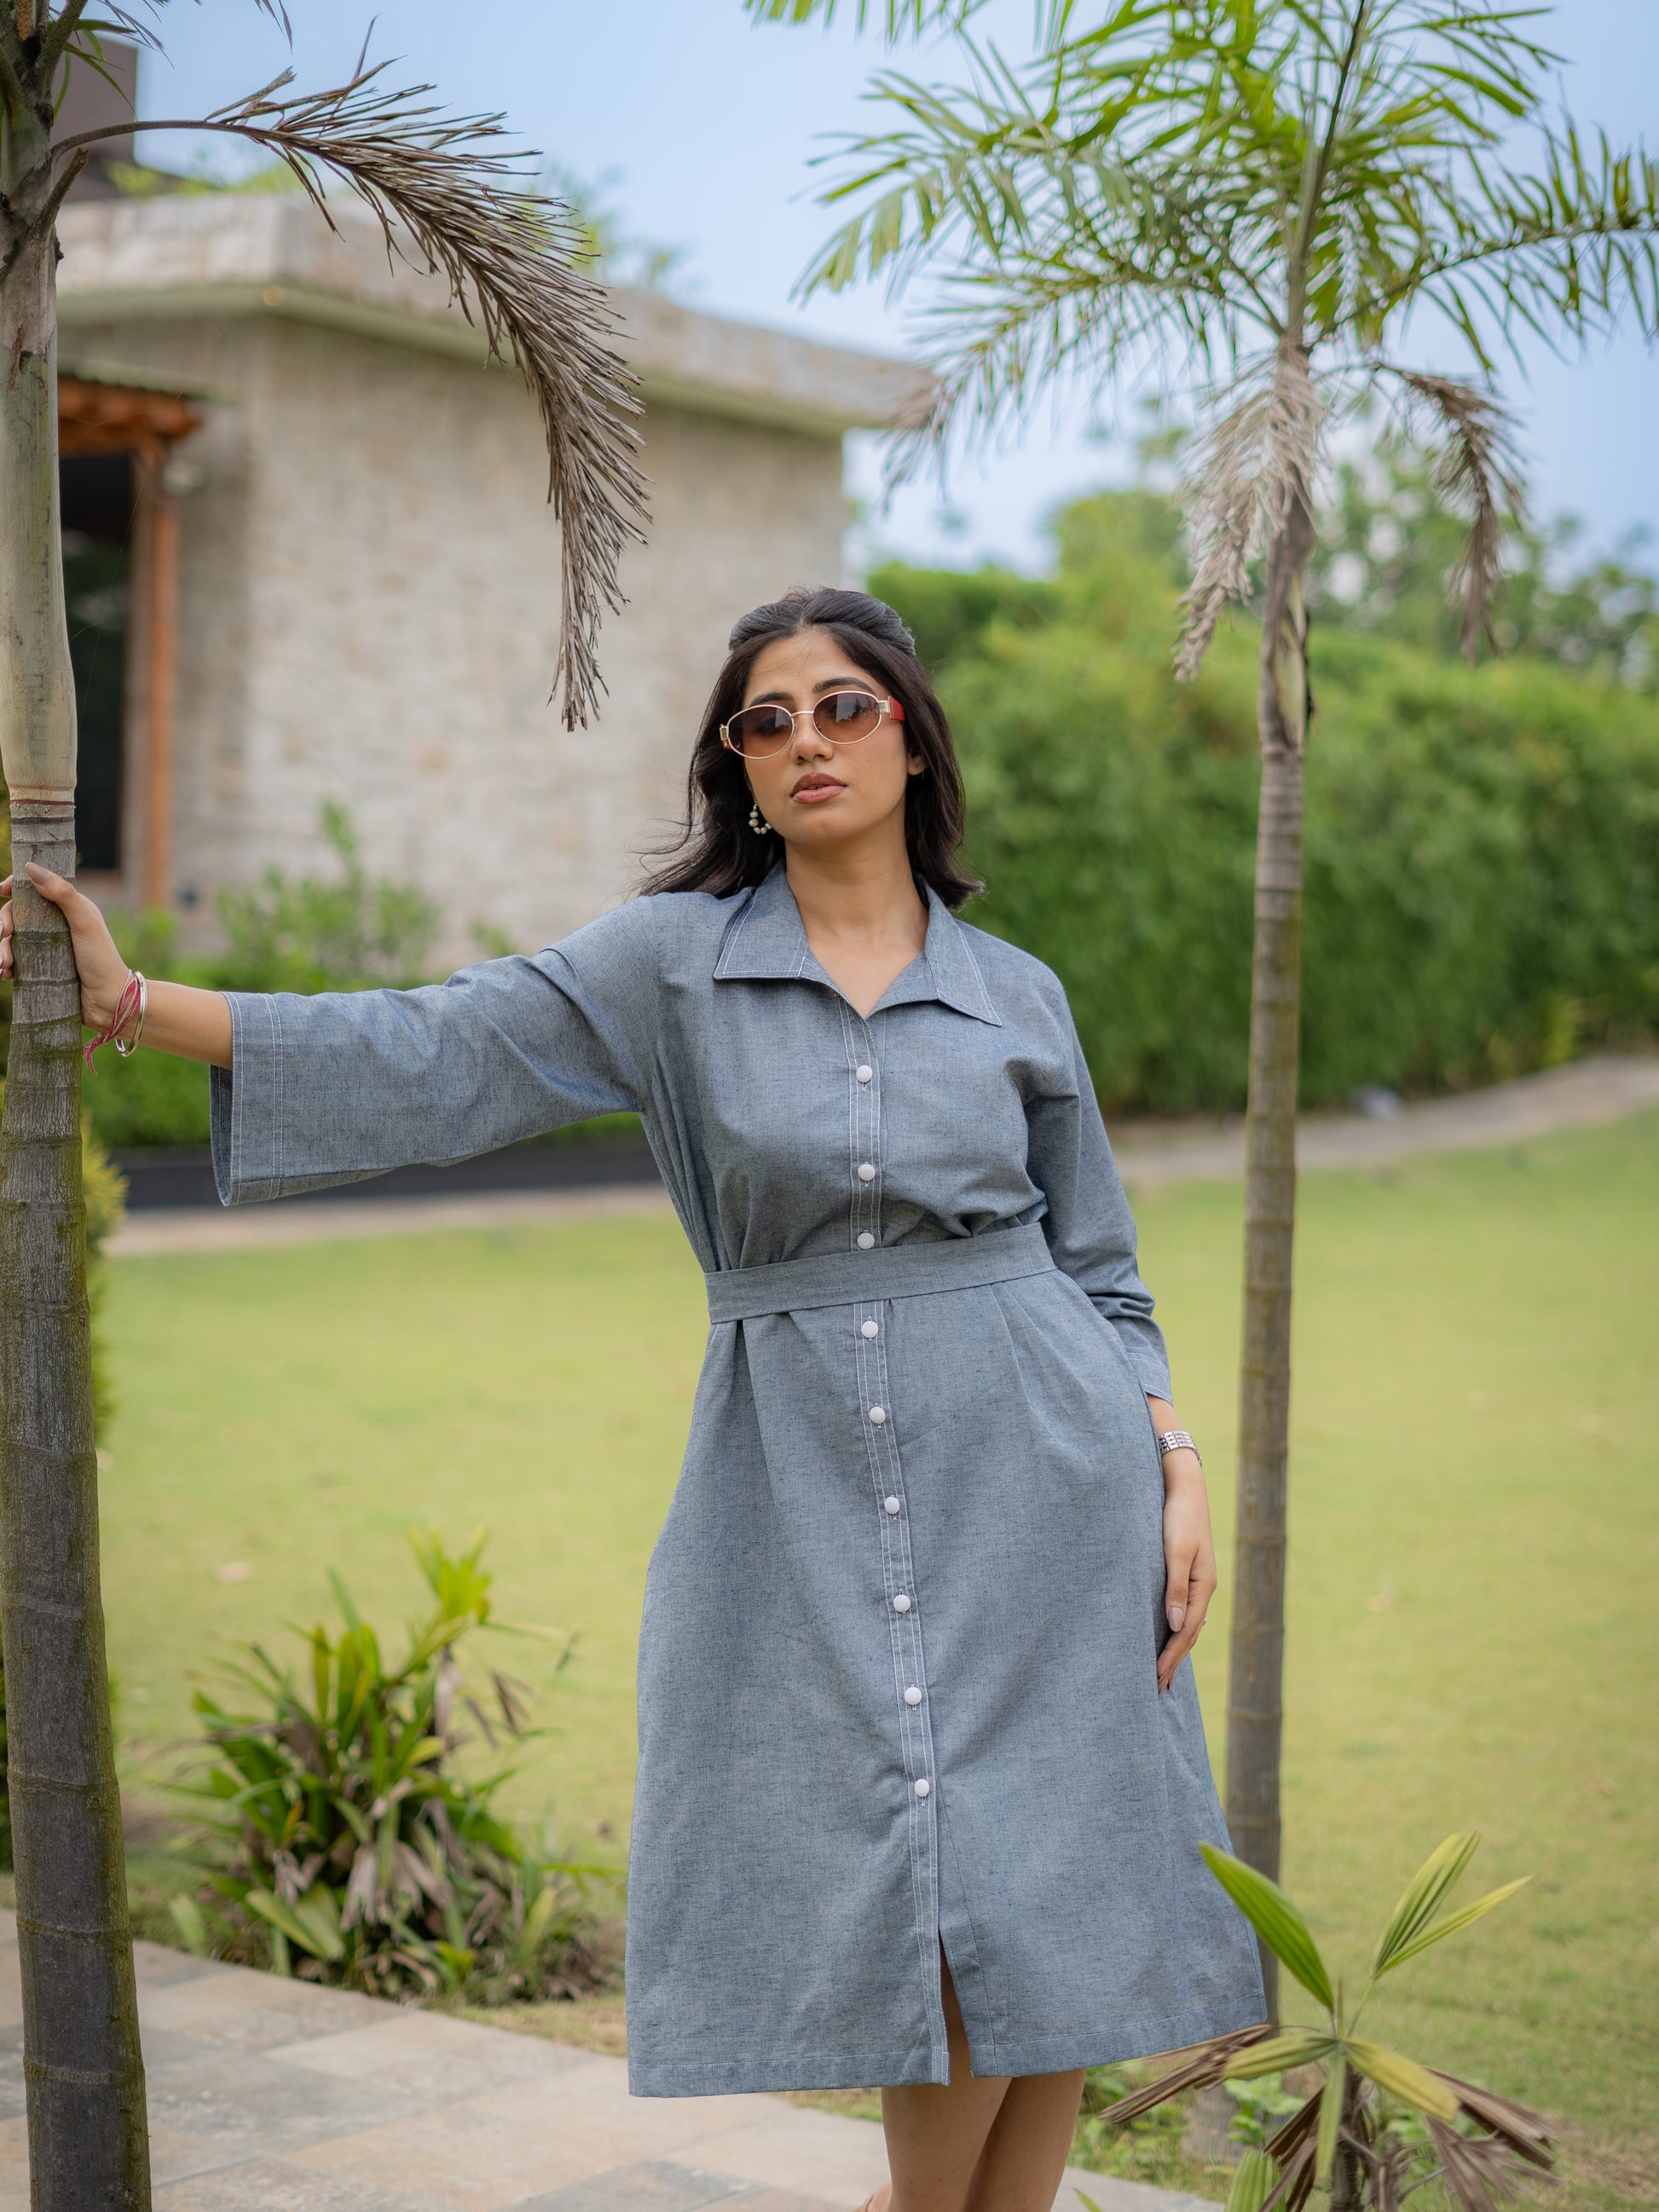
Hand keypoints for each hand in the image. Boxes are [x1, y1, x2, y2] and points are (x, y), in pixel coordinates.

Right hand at [0, 864, 130, 1031]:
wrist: (109, 1001)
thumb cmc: (101, 959)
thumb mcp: (84, 923)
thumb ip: (63, 895)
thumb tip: (31, 868)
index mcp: (68, 908)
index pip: (36, 889)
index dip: (16, 887)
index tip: (0, 890)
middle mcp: (56, 925)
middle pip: (18, 914)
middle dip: (3, 922)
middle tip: (3, 933)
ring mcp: (48, 947)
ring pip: (12, 939)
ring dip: (1, 948)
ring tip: (4, 964)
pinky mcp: (42, 968)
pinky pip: (16, 961)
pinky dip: (6, 966)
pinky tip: (5, 974)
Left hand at [1157, 1456, 1217, 1692]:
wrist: (1184, 1486)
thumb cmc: (1177, 1517)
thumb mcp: (1175, 1551)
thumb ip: (1175, 1588)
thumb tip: (1174, 1625)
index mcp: (1203, 1585)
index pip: (1186, 1630)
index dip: (1171, 1655)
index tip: (1156, 1677)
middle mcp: (1203, 1587)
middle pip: (1189, 1632)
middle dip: (1174, 1660)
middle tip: (1157, 1687)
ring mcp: (1198, 1581)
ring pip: (1187, 1623)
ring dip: (1176, 1648)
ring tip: (1162, 1671)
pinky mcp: (1189, 1572)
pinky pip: (1184, 1610)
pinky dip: (1176, 1629)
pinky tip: (1168, 1635)